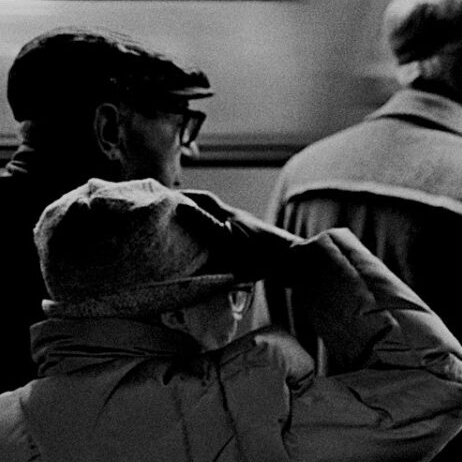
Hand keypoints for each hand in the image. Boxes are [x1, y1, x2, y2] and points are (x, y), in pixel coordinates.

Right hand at [179, 188, 299, 274]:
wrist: (297, 264)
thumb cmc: (263, 252)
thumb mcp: (228, 238)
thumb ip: (204, 224)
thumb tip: (179, 207)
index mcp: (230, 216)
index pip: (203, 199)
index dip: (185, 197)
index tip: (164, 197)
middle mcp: (237, 222)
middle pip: (210, 213)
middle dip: (191, 213)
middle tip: (170, 220)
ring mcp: (246, 236)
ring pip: (219, 229)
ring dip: (203, 232)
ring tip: (185, 241)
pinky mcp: (253, 250)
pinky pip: (227, 245)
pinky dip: (214, 248)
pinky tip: (209, 260)